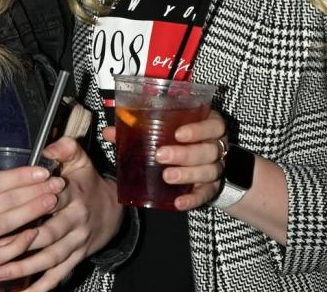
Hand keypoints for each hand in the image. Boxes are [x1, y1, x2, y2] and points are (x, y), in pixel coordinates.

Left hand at [0, 137, 123, 290]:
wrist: (114, 208)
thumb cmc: (87, 181)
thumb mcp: (80, 159)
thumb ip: (66, 148)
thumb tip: (49, 147)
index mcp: (74, 195)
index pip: (51, 201)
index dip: (30, 207)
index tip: (4, 213)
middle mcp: (76, 220)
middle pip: (49, 234)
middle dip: (21, 242)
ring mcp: (77, 242)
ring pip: (51, 258)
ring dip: (25, 267)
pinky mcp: (77, 257)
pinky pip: (60, 275)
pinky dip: (42, 287)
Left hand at [102, 110, 226, 210]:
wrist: (198, 161)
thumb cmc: (177, 139)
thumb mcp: (164, 129)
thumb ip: (138, 129)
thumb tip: (109, 132)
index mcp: (208, 126)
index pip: (212, 125)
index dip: (198, 129)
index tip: (178, 134)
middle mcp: (216, 146)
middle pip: (209, 150)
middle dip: (185, 154)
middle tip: (161, 156)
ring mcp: (216, 168)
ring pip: (209, 172)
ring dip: (187, 175)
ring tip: (167, 177)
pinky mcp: (212, 188)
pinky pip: (205, 195)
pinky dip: (192, 199)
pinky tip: (178, 202)